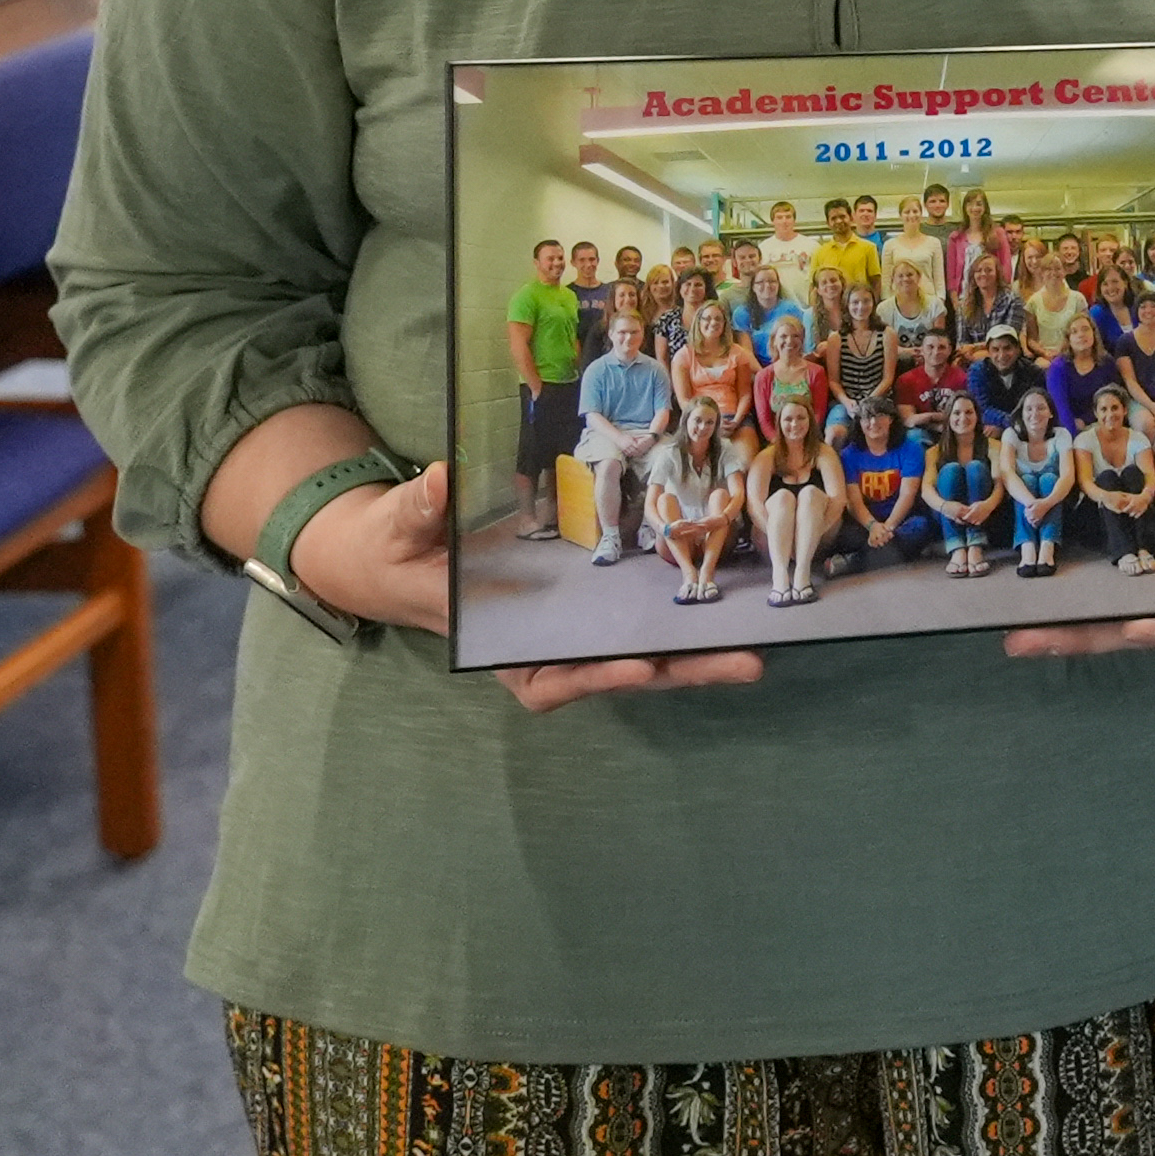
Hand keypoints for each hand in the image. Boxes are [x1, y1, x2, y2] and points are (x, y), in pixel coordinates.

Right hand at [291, 461, 769, 713]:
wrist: (404, 549)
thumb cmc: (398, 543)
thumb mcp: (399, 523)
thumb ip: (419, 508)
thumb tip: (439, 478)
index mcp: (493, 644)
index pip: (547, 676)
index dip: (593, 676)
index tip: (638, 666)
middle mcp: (539, 647)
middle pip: (615, 670)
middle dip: (679, 669)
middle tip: (747, 663)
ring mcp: (569, 629)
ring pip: (640, 650)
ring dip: (696, 651)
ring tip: (757, 647)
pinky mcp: (588, 604)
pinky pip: (637, 617)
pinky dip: (678, 616)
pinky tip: (728, 607)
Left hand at [1006, 383, 1154, 672]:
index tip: (1153, 621)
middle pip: (1152, 635)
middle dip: (1097, 638)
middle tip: (1035, 636)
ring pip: (1117, 624)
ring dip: (1067, 629)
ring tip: (1013, 631)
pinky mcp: (1141, 568)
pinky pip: (1103, 599)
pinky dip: (1068, 605)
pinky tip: (1017, 608)